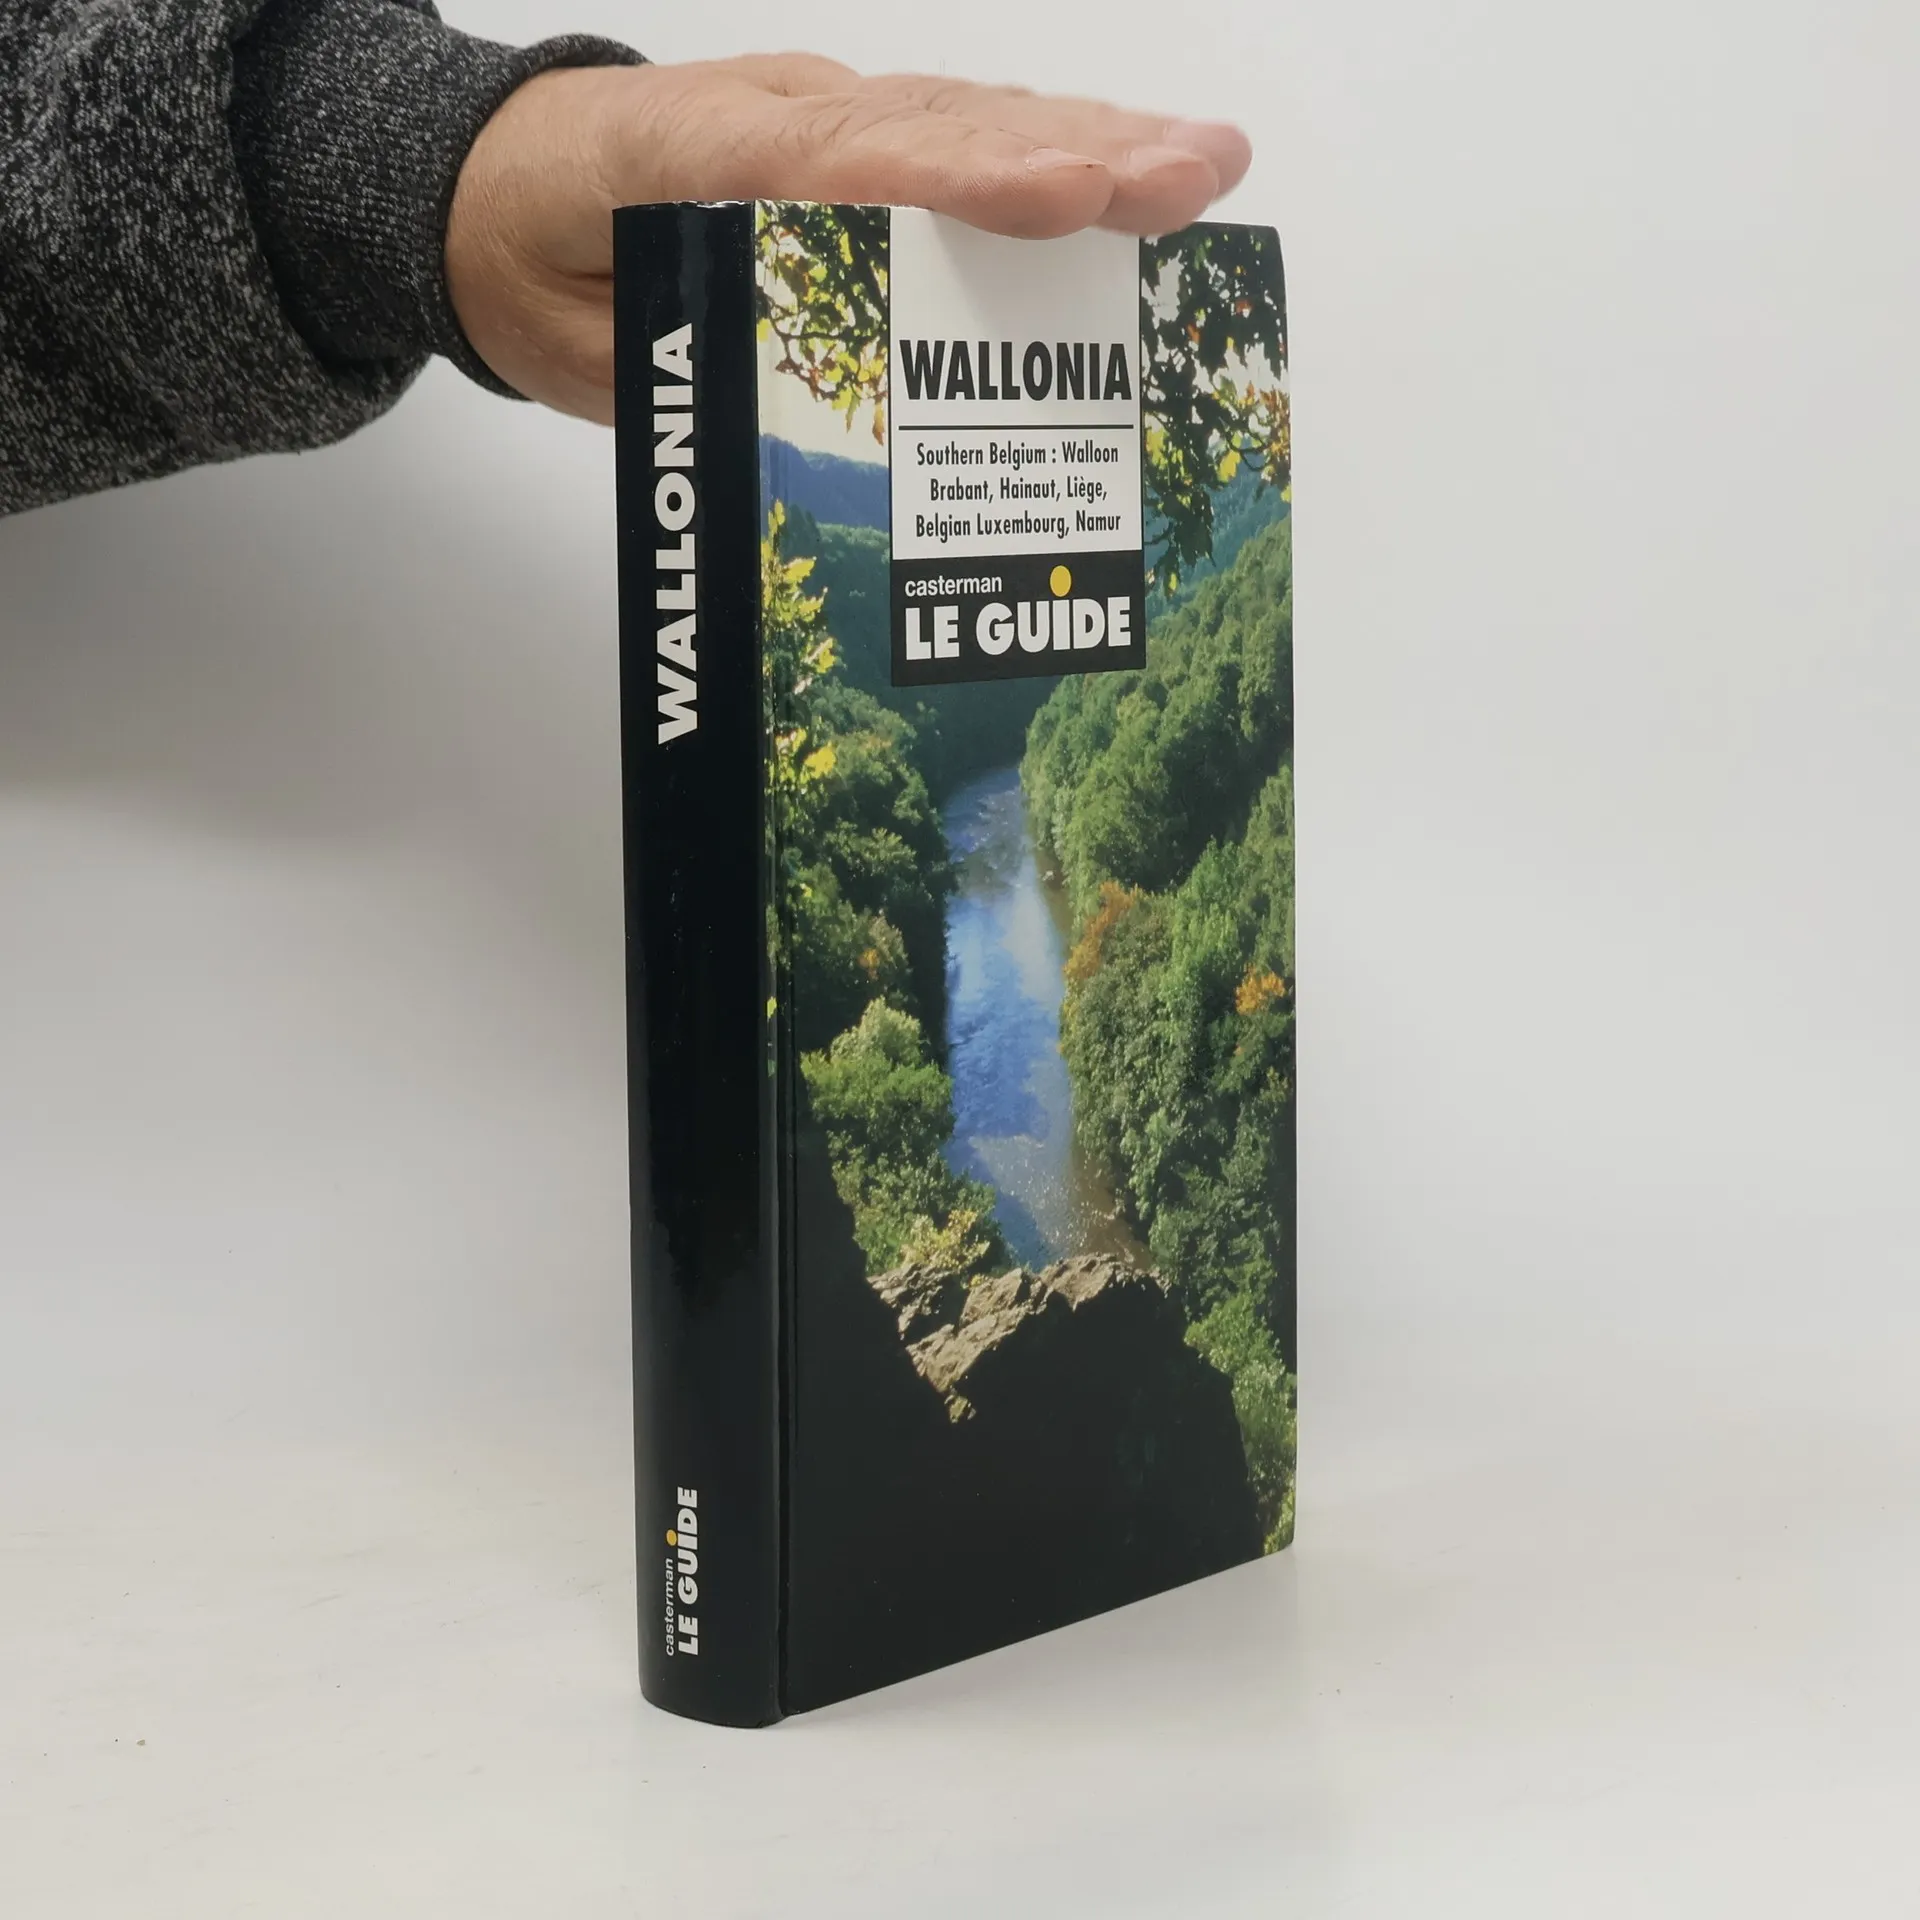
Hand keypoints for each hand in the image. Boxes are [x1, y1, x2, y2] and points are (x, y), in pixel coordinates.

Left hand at [444, 53, 1251, 422]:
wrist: (492, 187)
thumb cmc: (533, 263)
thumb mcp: (574, 346)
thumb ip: (679, 370)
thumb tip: (805, 424)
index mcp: (688, 153)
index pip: (839, 160)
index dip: (958, 180)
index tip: (1064, 196)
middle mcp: (776, 115)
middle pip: (933, 125)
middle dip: (1070, 154)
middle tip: (1192, 178)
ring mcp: (820, 117)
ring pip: (964, 120)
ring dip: (1091, 143)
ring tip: (1205, 168)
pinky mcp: (849, 140)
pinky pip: (955, 140)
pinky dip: (1048, 154)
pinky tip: (1132, 175)